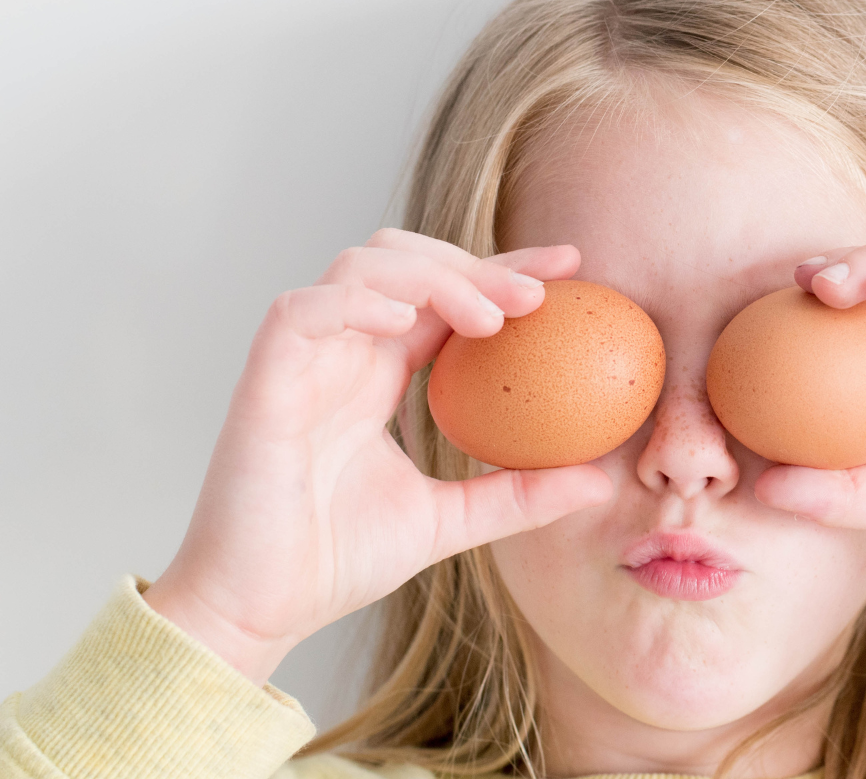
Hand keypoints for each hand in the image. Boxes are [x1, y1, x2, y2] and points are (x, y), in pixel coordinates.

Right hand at [144, 229, 610, 684]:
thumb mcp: (452, 522)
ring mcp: (301, 361)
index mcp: (379, 375)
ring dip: (430, 275)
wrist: (259, 610)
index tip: (572, 269)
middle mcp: (342, 354)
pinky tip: (406, 317)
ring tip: (489, 318)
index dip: (503, 271)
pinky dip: (355, 301)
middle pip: (407, 260)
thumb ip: (519, 495)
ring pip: (360, 267)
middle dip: (475, 263)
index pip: (446, 297)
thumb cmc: (336, 562)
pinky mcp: (264, 379)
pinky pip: (302, 310)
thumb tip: (601, 483)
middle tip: (540, 294)